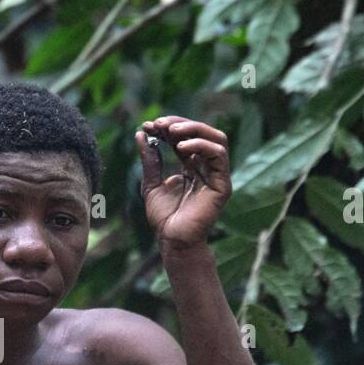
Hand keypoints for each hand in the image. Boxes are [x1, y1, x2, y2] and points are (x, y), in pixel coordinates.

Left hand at [136, 116, 231, 253]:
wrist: (172, 240)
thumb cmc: (163, 217)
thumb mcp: (151, 183)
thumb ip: (149, 160)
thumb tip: (141, 133)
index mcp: (191, 166)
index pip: (184, 137)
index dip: (168, 127)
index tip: (148, 125)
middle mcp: (206, 167)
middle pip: (202, 133)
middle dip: (180, 124)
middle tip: (159, 124)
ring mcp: (216, 174)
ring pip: (216, 138)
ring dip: (194, 129)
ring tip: (171, 131)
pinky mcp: (222, 184)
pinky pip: (218, 155)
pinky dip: (201, 146)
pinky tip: (181, 147)